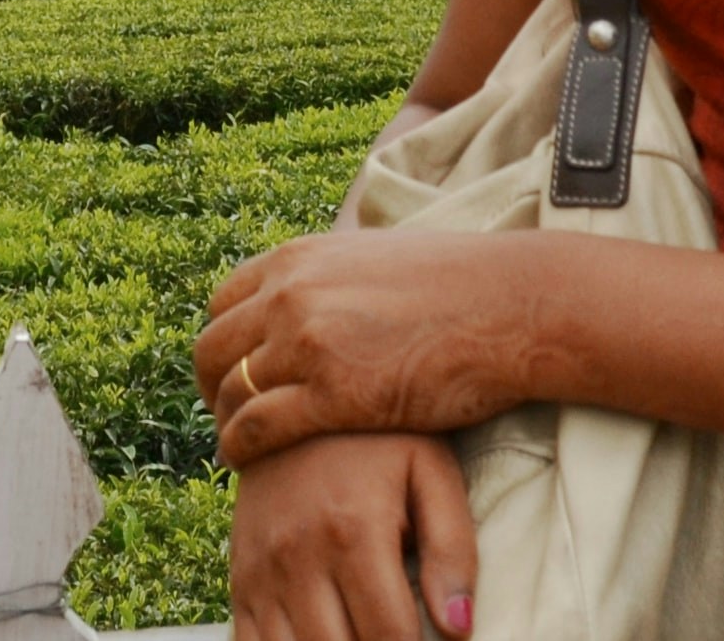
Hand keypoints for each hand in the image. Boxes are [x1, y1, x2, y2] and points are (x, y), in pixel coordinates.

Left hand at [198, 230, 558, 464]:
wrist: (512, 307)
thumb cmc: (460, 287)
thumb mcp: (377, 258)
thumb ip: (333, 276)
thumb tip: (316, 293)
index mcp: (301, 257)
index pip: (222, 303)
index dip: (222, 345)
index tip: (235, 373)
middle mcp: (292, 293)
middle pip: (211, 349)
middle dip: (212, 388)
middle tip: (231, 417)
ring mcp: (309, 342)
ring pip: (228, 393)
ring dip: (227, 424)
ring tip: (242, 447)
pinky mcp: (332, 394)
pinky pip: (254, 430)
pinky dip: (240, 451)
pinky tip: (251, 466)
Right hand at [229, 432, 477, 640]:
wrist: (288, 395)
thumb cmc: (375, 437)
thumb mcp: (429, 470)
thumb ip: (451, 548)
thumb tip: (459, 628)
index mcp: (353, 531)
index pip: (391, 635)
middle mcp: (298, 557)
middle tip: (396, 635)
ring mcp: (260, 571)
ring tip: (363, 634)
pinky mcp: (239, 579)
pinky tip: (321, 637)